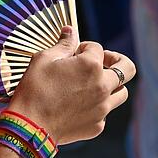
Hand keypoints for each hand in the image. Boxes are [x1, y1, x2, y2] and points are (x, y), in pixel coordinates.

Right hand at [7, 26, 135, 144]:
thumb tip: (70, 31)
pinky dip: (97, 106)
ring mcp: (102, 108)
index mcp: (90, 65)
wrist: (29, 126)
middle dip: (117, 60)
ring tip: (94, 84)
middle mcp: (102, 86)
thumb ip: (63, 44)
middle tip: (104, 61)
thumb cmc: (34, 89)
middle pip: (127, 68)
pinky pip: (105, 112)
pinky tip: (79, 105)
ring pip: (122, 93)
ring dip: (112, 85)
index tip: (73, 52)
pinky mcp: (97, 125)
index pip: (97, 48)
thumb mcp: (44, 59)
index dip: (84, 47)